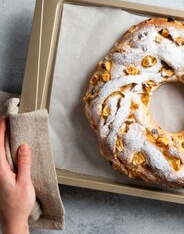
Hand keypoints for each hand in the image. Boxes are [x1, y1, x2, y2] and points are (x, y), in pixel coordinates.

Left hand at [0, 117, 34, 233]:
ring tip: (8, 130)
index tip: (5, 120)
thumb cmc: (18, 204)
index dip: (1, 131)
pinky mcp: (0, 178)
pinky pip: (1, 159)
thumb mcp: (25, 182)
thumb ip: (24, 163)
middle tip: (6, 121)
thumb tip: (23, 146)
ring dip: (1, 141)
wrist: (13, 219)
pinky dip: (4, 150)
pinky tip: (11, 148)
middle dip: (0, 133)